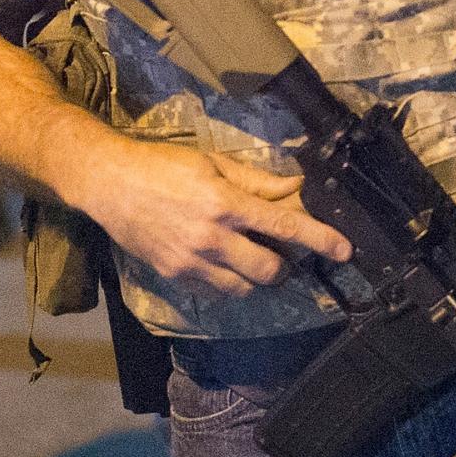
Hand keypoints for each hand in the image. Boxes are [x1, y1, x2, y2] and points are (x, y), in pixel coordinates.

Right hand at [71, 139, 351, 296]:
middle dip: (284, 265)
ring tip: (249, 259)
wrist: (111, 185)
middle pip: (269, 269)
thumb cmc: (162, 166)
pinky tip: (222, 265)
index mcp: (225, 202)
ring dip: (256, 277)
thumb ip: (255, 181)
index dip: (320, 240)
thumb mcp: (212, 163)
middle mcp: (212, 237)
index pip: (284, 226)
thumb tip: (294, 188)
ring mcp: (192, 261)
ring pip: (244, 288)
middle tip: (281, 254)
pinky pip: (216, 293)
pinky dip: (228, 283)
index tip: (344, 251)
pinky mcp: (176, 276)